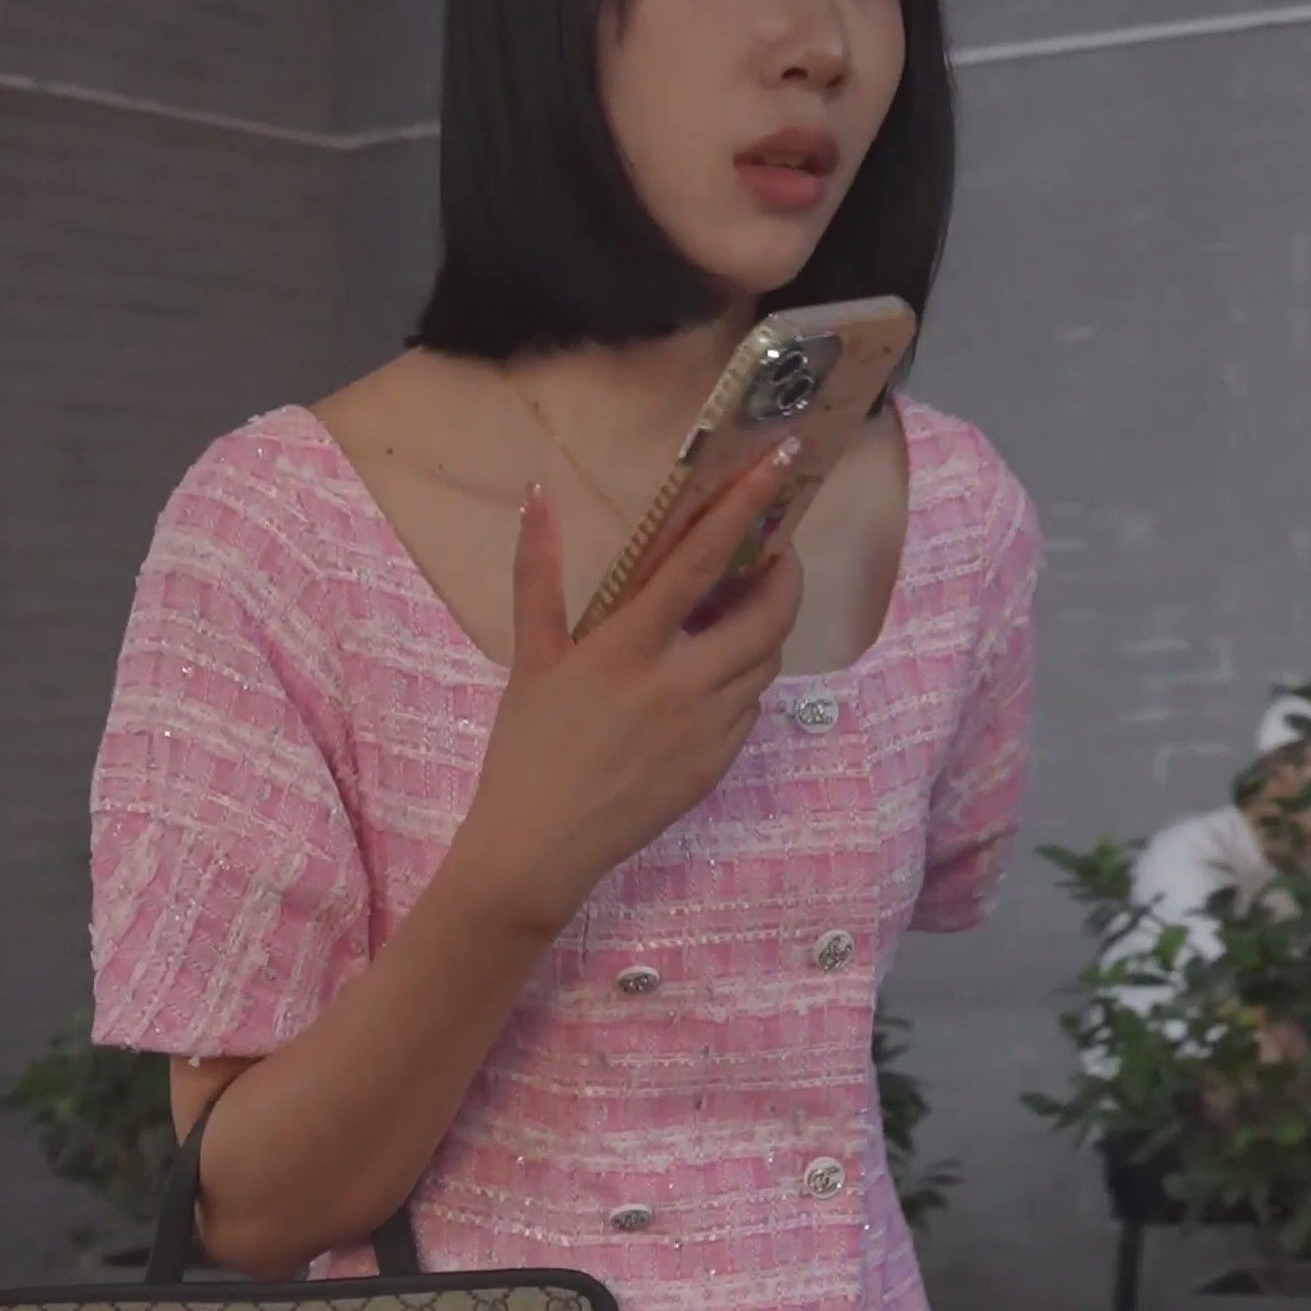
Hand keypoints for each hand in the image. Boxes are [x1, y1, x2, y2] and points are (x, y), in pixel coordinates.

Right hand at [457, 445, 809, 935]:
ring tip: (735, 614)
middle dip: (784, 576)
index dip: (748, 505)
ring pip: (765, 662)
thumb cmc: (527, 749)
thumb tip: (538, 495)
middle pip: (769, 615)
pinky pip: (749, 708)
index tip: (784, 461)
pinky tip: (709, 678)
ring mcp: (708, 729)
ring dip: (762, 629)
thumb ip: (539, 573)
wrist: (540, 848)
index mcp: (633, 646)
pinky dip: (741, 681)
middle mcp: (683, 684)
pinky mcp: (716, 765)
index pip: (704, 560)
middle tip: (771, 556)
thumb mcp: (531, 658)